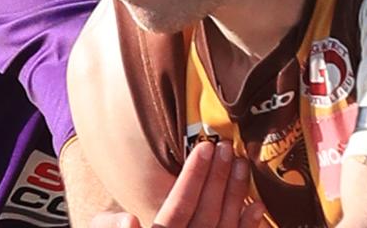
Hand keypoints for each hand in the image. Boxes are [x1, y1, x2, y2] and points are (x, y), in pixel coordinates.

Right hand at [90, 141, 266, 227]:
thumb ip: (109, 225)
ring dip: (235, 195)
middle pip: (206, 214)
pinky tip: (257, 205)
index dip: (194, 177)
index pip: (179, 207)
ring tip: (242, 165)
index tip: (205, 147)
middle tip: (227, 148)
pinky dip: (248, 226)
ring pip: (222, 226)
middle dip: (218, 179)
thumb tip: (129, 221)